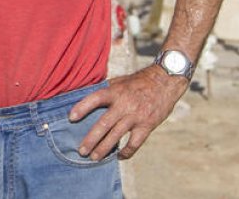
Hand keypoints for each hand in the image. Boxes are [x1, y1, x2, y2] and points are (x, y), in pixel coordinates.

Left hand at [67, 65, 187, 160]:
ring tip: (94, 157)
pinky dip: (126, 152)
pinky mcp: (147, 125)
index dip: (82, 107)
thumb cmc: (140, 81)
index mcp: (115, 91)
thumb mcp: (121, 81)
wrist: (166, 81)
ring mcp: (136, 116)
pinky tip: (119, 156)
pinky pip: (135, 143)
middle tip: (81, 150)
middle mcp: (124, 104)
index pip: (95, 98)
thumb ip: (107, 90)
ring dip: (104, 148)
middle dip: (91, 139)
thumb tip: (87, 96)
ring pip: (117, 136)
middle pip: (104, 124)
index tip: (71, 117)